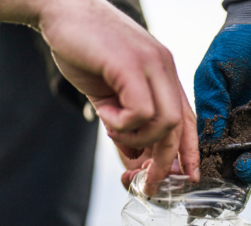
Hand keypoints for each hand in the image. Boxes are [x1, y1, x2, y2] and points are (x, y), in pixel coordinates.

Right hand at [0, 0, 199, 193]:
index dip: (189, 152)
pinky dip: (121, 124)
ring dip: (136, 139)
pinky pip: (141, 111)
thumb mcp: (109, 96)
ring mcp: (152, 65)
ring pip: (165, 123)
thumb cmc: (85, 51)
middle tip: (145, 182)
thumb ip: (124, 126)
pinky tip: (104, 112)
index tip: (186, 177)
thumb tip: (134, 159)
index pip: (188, 120)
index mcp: (164, 76)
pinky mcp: (131, 64)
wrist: (60, 10)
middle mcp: (165, 69)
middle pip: (180, 127)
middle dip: (164, 163)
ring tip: (111, 128)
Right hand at [194, 24, 250, 183]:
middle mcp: (245, 131)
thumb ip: (210, 105)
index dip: (214, 170)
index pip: (218, 156)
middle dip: (239, 174)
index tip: (208, 177)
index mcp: (221, 125)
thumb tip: (209, 139)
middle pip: (243, 164)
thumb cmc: (230, 50)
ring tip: (249, 162)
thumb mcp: (211, 77)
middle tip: (234, 171)